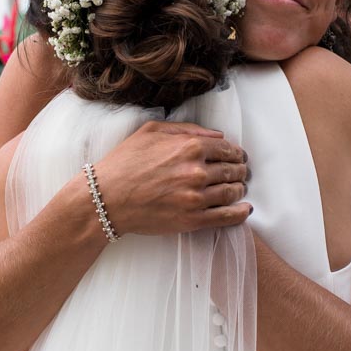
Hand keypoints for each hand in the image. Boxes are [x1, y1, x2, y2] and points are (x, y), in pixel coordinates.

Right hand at [95, 121, 250, 234]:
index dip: (235, 153)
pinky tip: (245, 209)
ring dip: (239, 189)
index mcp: (190, 147)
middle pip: (233, 170)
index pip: (228, 149)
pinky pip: (226, 217)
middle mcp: (197, 171)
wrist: (106, 198)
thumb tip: (217, 135)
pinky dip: (240, 213)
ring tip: (238, 189)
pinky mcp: (192, 220)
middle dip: (239, 171)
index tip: (236, 157)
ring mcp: (196, 198)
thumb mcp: (151, 131)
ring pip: (232, 192)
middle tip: (239, 173)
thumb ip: (188, 129)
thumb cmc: (124, 162)